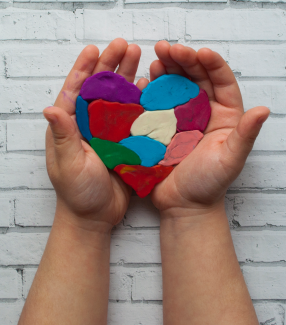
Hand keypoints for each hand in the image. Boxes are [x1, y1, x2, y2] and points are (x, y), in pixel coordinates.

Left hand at [43, 39, 145, 228]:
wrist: (96, 215)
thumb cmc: (77, 193)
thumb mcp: (68, 164)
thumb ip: (63, 136)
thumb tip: (50, 108)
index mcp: (71, 127)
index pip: (76, 91)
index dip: (85, 68)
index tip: (95, 49)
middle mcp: (90, 125)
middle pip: (100, 89)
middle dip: (111, 65)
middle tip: (125, 45)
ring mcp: (108, 132)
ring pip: (118, 99)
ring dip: (128, 78)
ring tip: (139, 58)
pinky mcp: (124, 142)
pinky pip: (133, 117)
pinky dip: (141, 102)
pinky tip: (149, 87)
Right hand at [148, 41, 269, 213]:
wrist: (183, 204)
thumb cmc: (209, 184)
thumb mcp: (230, 160)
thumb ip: (245, 136)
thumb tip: (262, 110)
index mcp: (223, 116)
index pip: (221, 82)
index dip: (211, 64)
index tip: (198, 53)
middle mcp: (202, 113)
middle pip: (195, 79)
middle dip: (182, 60)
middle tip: (167, 49)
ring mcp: (180, 119)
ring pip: (175, 87)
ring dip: (166, 71)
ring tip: (155, 60)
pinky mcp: (162, 127)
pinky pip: (156, 104)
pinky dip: (150, 91)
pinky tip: (144, 81)